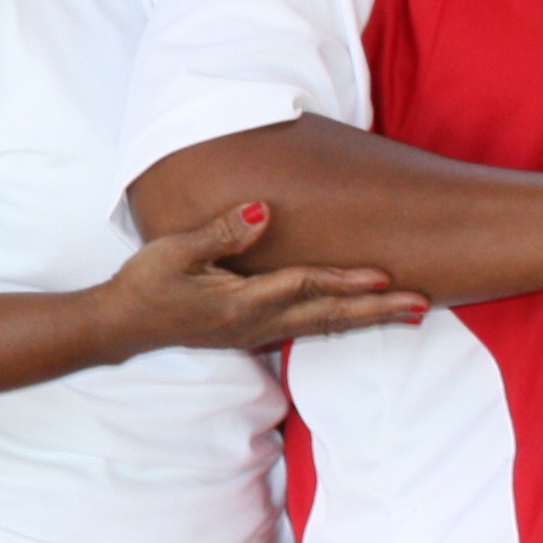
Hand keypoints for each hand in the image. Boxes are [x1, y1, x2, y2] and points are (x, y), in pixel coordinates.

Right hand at [98, 203, 427, 354]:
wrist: (122, 326)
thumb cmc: (146, 284)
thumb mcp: (176, 251)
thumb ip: (222, 231)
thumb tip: (265, 210)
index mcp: (241, 303)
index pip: (304, 286)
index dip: (345, 280)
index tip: (384, 276)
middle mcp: (256, 323)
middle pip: (328, 316)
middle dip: (376, 310)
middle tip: (420, 304)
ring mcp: (256, 332)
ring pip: (323, 325)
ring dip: (366, 318)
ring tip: (408, 313)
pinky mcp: (252, 332)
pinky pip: (308, 327)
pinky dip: (340, 320)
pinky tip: (358, 315)